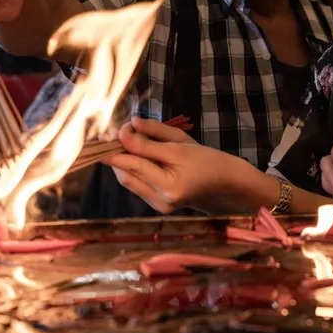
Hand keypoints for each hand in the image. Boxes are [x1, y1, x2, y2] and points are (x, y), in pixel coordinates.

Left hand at [102, 117, 245, 213]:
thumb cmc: (208, 159)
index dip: (118, 147)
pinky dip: (133, 170)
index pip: (135, 163)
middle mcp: (162, 200)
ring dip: (123, 162)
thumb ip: (153, 134)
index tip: (105, 134)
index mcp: (170, 184)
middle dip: (117, 154)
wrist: (226, 184)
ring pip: (128, 181)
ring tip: (126, 143)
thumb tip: (129, 125)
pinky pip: (137, 186)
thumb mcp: (181, 142)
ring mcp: (159, 206)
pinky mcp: (158, 207)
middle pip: (127, 174)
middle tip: (113, 135)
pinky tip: (137, 158)